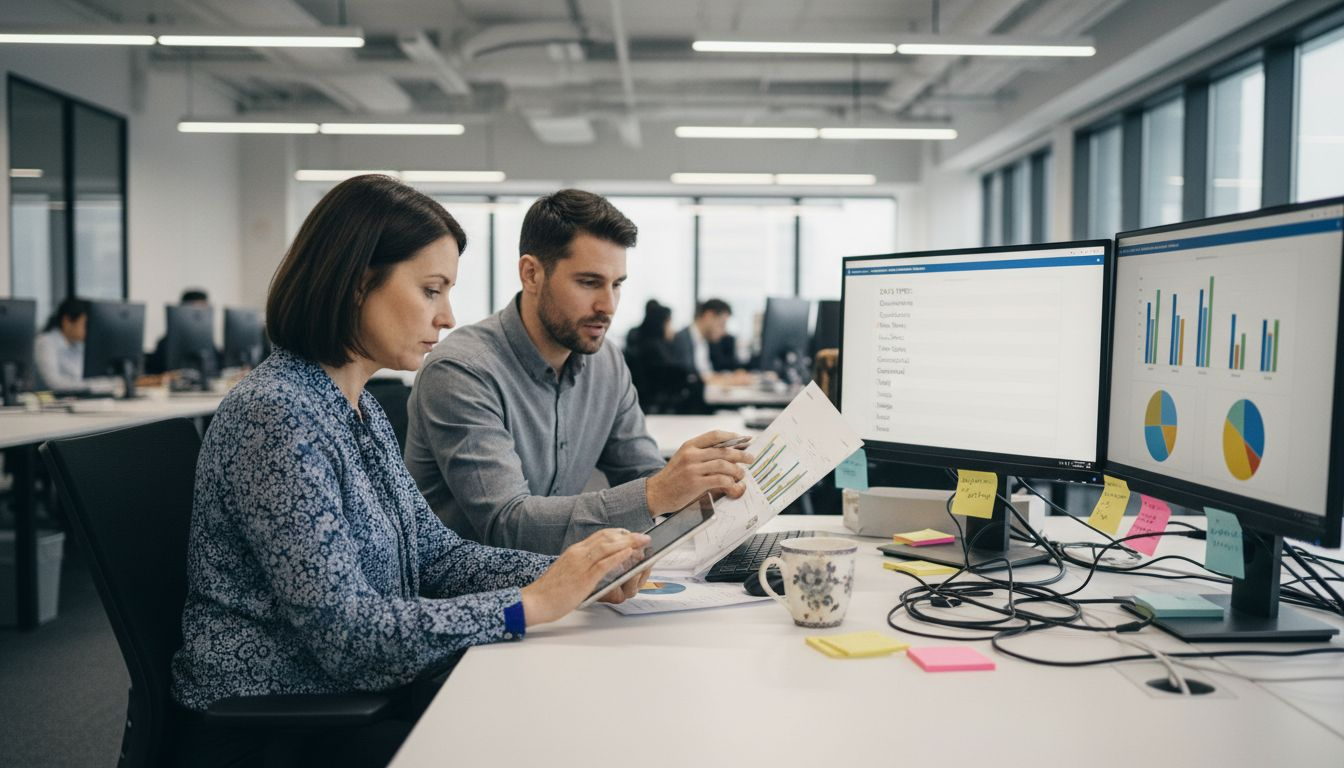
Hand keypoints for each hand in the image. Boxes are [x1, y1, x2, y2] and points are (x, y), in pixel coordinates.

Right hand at [520, 529, 650, 625]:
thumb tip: (598, 568)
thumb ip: (582, 567)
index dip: (618, 534)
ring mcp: (580, 564)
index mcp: (574, 552)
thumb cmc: (550, 591)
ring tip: (642, 543)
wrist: (535, 601)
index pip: (599, 536)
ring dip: (628, 543)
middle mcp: (578, 553)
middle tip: (643, 537)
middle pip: (607, 538)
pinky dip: (619, 556)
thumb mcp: (567, 572)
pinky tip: (629, 554)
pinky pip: (604, 564)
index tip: (630, 534)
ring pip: (608, 547)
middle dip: (628, 536)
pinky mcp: (583, 578)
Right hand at [645, 430, 754, 515]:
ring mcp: (692, 469)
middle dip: (741, 454)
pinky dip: (729, 482)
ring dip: (737, 470)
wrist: (656, 493)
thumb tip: (729, 454)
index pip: (715, 435)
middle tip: (750, 458)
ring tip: (742, 474)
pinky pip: (719, 479)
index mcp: (689, 445)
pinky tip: (732, 485)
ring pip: (723, 464)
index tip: (744, 440)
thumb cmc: (674, 477)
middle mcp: (691, 454)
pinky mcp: (695, 483)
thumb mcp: (685, 459)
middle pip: (723, 450)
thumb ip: (703, 455)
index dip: (732, 437)